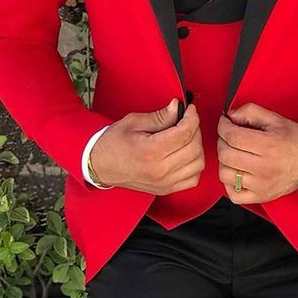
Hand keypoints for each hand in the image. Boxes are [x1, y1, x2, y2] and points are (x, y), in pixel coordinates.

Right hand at [90, 99, 204, 194]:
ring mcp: (164, 183)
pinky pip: (193, 179)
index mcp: (151, 152)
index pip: (185, 133)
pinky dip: (195, 165)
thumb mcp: (133, 122)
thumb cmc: (113, 143)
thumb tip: (177, 107)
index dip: (192, 117)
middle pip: (194, 148)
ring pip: (198, 164)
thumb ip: (159, 116)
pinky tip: (186, 154)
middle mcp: (160, 170)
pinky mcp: (166, 189)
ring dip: (197, 147)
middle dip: (195, 129)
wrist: (100, 166)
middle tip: (187, 120)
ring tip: (186, 136)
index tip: (190, 109)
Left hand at [217, 102, 297, 203]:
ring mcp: (262, 185)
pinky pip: (233, 194)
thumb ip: (250, 111)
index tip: (225, 123)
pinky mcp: (261, 197)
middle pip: (225, 155)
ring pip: (225, 174)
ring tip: (234, 154)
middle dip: (222, 141)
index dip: (223, 126)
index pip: (232, 136)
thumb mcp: (275, 118)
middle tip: (228, 136)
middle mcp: (264, 168)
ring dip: (224, 161)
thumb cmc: (294, 140)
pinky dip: (229, 183)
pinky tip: (237, 172)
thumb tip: (229, 116)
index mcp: (269, 146)